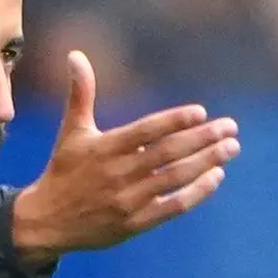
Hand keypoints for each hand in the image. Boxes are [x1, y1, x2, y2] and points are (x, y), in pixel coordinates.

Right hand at [11, 51, 239, 264]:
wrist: (47, 222)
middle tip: (230, 127)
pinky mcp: (135, 223)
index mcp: (104, 148)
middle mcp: (118, 173)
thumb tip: (76, 54)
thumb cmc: (64, 170)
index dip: (174, 121)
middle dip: (203, 139)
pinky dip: (197, 192)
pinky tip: (216, 177)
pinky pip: (172, 206)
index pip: (146, 131)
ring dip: (206, 162)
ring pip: (175, 178)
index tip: (201, 112)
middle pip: (168, 153)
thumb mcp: (71, 131)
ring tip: (230, 147)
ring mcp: (128, 200)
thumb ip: (80, 94)